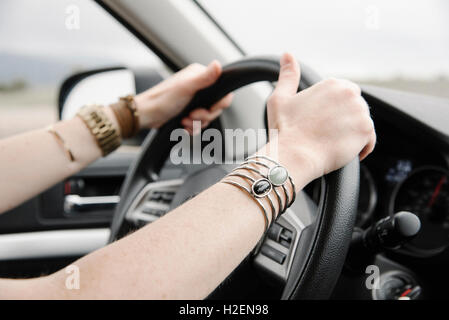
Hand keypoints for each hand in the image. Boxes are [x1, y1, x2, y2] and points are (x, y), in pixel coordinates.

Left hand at [134, 61, 232, 133]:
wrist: (147, 115)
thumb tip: (218, 65)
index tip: (211, 108)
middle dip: (205, 116)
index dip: (220, 103)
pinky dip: (192, 128)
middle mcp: (199, 87)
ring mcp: (194, 101)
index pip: (223, 90)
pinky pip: (199, 124)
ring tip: (185, 121)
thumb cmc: (162, 99)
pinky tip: (183, 126)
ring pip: (207, 118)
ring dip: (197, 123)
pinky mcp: (189, 112)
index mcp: (200, 77)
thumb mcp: (186, 87)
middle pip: (216, 107)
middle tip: (192, 115)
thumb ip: (204, 78)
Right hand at [266, 53, 375, 184]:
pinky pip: (369, 141)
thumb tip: (287, 54)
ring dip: (350, 134)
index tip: (320, 122)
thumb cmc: (285, 129)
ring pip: (360, 124)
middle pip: (353, 109)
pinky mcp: (366, 131)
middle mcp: (350, 94)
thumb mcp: (280, 97)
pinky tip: (343, 151)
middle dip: (343, 121)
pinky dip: (360, 148)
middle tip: (324, 135)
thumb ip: (288, 75)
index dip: (331, 111)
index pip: (342, 95)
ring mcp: (360, 112)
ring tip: (330, 144)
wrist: (294, 155)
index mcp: (332, 84)